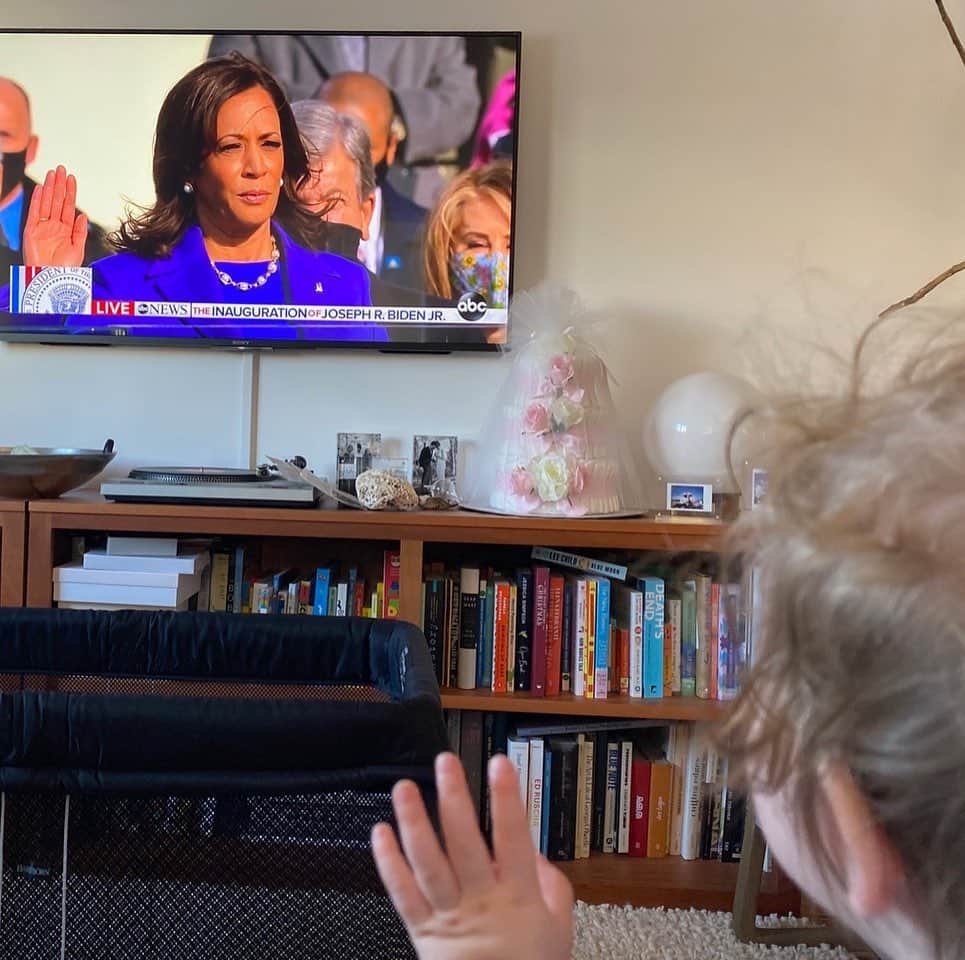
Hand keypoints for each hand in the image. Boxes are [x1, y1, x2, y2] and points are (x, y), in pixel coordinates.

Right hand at [23, 166, 87, 266]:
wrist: (52, 279)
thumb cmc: (66, 269)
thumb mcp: (78, 249)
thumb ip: (80, 232)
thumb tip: (82, 215)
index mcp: (66, 230)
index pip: (68, 206)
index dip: (70, 192)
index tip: (71, 178)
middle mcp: (54, 226)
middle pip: (56, 200)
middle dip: (59, 185)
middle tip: (61, 169)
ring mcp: (42, 227)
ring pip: (46, 203)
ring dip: (49, 188)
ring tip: (52, 174)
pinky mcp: (32, 231)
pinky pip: (35, 212)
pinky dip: (38, 200)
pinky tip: (42, 189)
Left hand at [371, 752, 573, 959]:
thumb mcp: (558, 928)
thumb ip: (551, 884)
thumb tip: (535, 851)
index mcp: (518, 897)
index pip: (514, 839)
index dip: (506, 799)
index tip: (498, 764)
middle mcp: (481, 902)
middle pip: (464, 844)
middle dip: (454, 799)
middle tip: (446, 763)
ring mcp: (449, 916)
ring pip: (428, 865)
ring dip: (414, 823)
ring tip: (405, 789)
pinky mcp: (422, 933)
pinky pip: (402, 895)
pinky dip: (388, 864)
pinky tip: (381, 834)